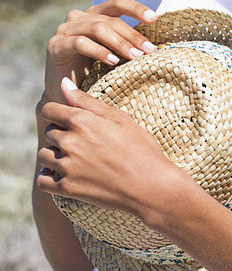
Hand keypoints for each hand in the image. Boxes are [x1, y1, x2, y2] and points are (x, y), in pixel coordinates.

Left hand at [37, 78, 177, 226]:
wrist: (149, 185)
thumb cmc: (139, 147)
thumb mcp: (118, 117)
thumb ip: (86, 101)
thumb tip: (63, 83)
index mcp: (81, 120)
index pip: (49, 110)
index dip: (58, 113)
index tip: (68, 119)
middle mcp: (70, 141)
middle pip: (48, 132)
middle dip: (60, 134)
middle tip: (82, 141)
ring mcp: (67, 166)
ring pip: (44, 155)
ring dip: (54, 155)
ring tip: (75, 158)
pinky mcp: (67, 188)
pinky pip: (42, 181)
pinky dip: (49, 177)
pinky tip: (63, 174)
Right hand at [42, 0, 157, 105]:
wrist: (64, 94)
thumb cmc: (92, 73)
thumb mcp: (112, 53)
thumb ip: (125, 42)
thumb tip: (154, 44)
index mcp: (94, 14)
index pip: (117, 3)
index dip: (136, 8)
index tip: (155, 18)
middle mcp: (78, 17)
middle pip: (111, 19)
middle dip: (133, 35)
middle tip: (149, 50)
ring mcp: (64, 29)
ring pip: (98, 28)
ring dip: (120, 43)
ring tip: (135, 56)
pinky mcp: (55, 45)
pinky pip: (80, 43)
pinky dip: (99, 51)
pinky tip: (113, 61)